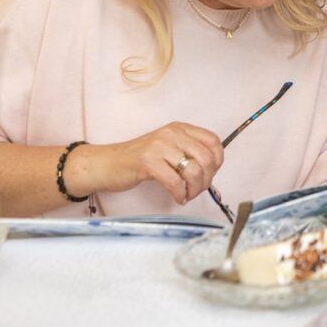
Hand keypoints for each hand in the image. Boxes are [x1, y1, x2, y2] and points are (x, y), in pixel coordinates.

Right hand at [92, 122, 223, 203]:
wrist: (108, 163)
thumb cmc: (140, 159)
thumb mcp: (168, 147)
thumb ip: (188, 151)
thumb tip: (211, 169)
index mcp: (180, 128)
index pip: (213, 141)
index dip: (217, 161)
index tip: (210, 174)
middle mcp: (172, 133)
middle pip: (206, 159)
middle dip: (206, 180)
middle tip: (196, 190)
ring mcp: (159, 146)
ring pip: (193, 171)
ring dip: (194, 190)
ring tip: (186, 195)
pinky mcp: (147, 162)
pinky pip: (175, 182)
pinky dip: (180, 194)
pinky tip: (177, 197)